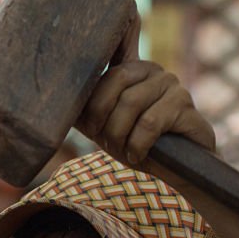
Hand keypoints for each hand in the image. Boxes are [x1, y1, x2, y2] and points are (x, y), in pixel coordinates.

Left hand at [76, 15, 215, 169]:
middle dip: (103, 118)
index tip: (91, 128)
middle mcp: (154, 70)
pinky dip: (137, 144)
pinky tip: (137, 155)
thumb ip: (85, 111)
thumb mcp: (105, 127)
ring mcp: (173, 85)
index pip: (105, 69)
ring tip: (121, 150)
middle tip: (104, 142)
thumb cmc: (137, 144)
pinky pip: (150, 123)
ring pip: (132, 104)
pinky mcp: (186, 106)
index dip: (93, 101)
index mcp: (133, 69)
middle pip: (117, 83)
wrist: (178, 169)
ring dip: (119, 135)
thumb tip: (52, 105)